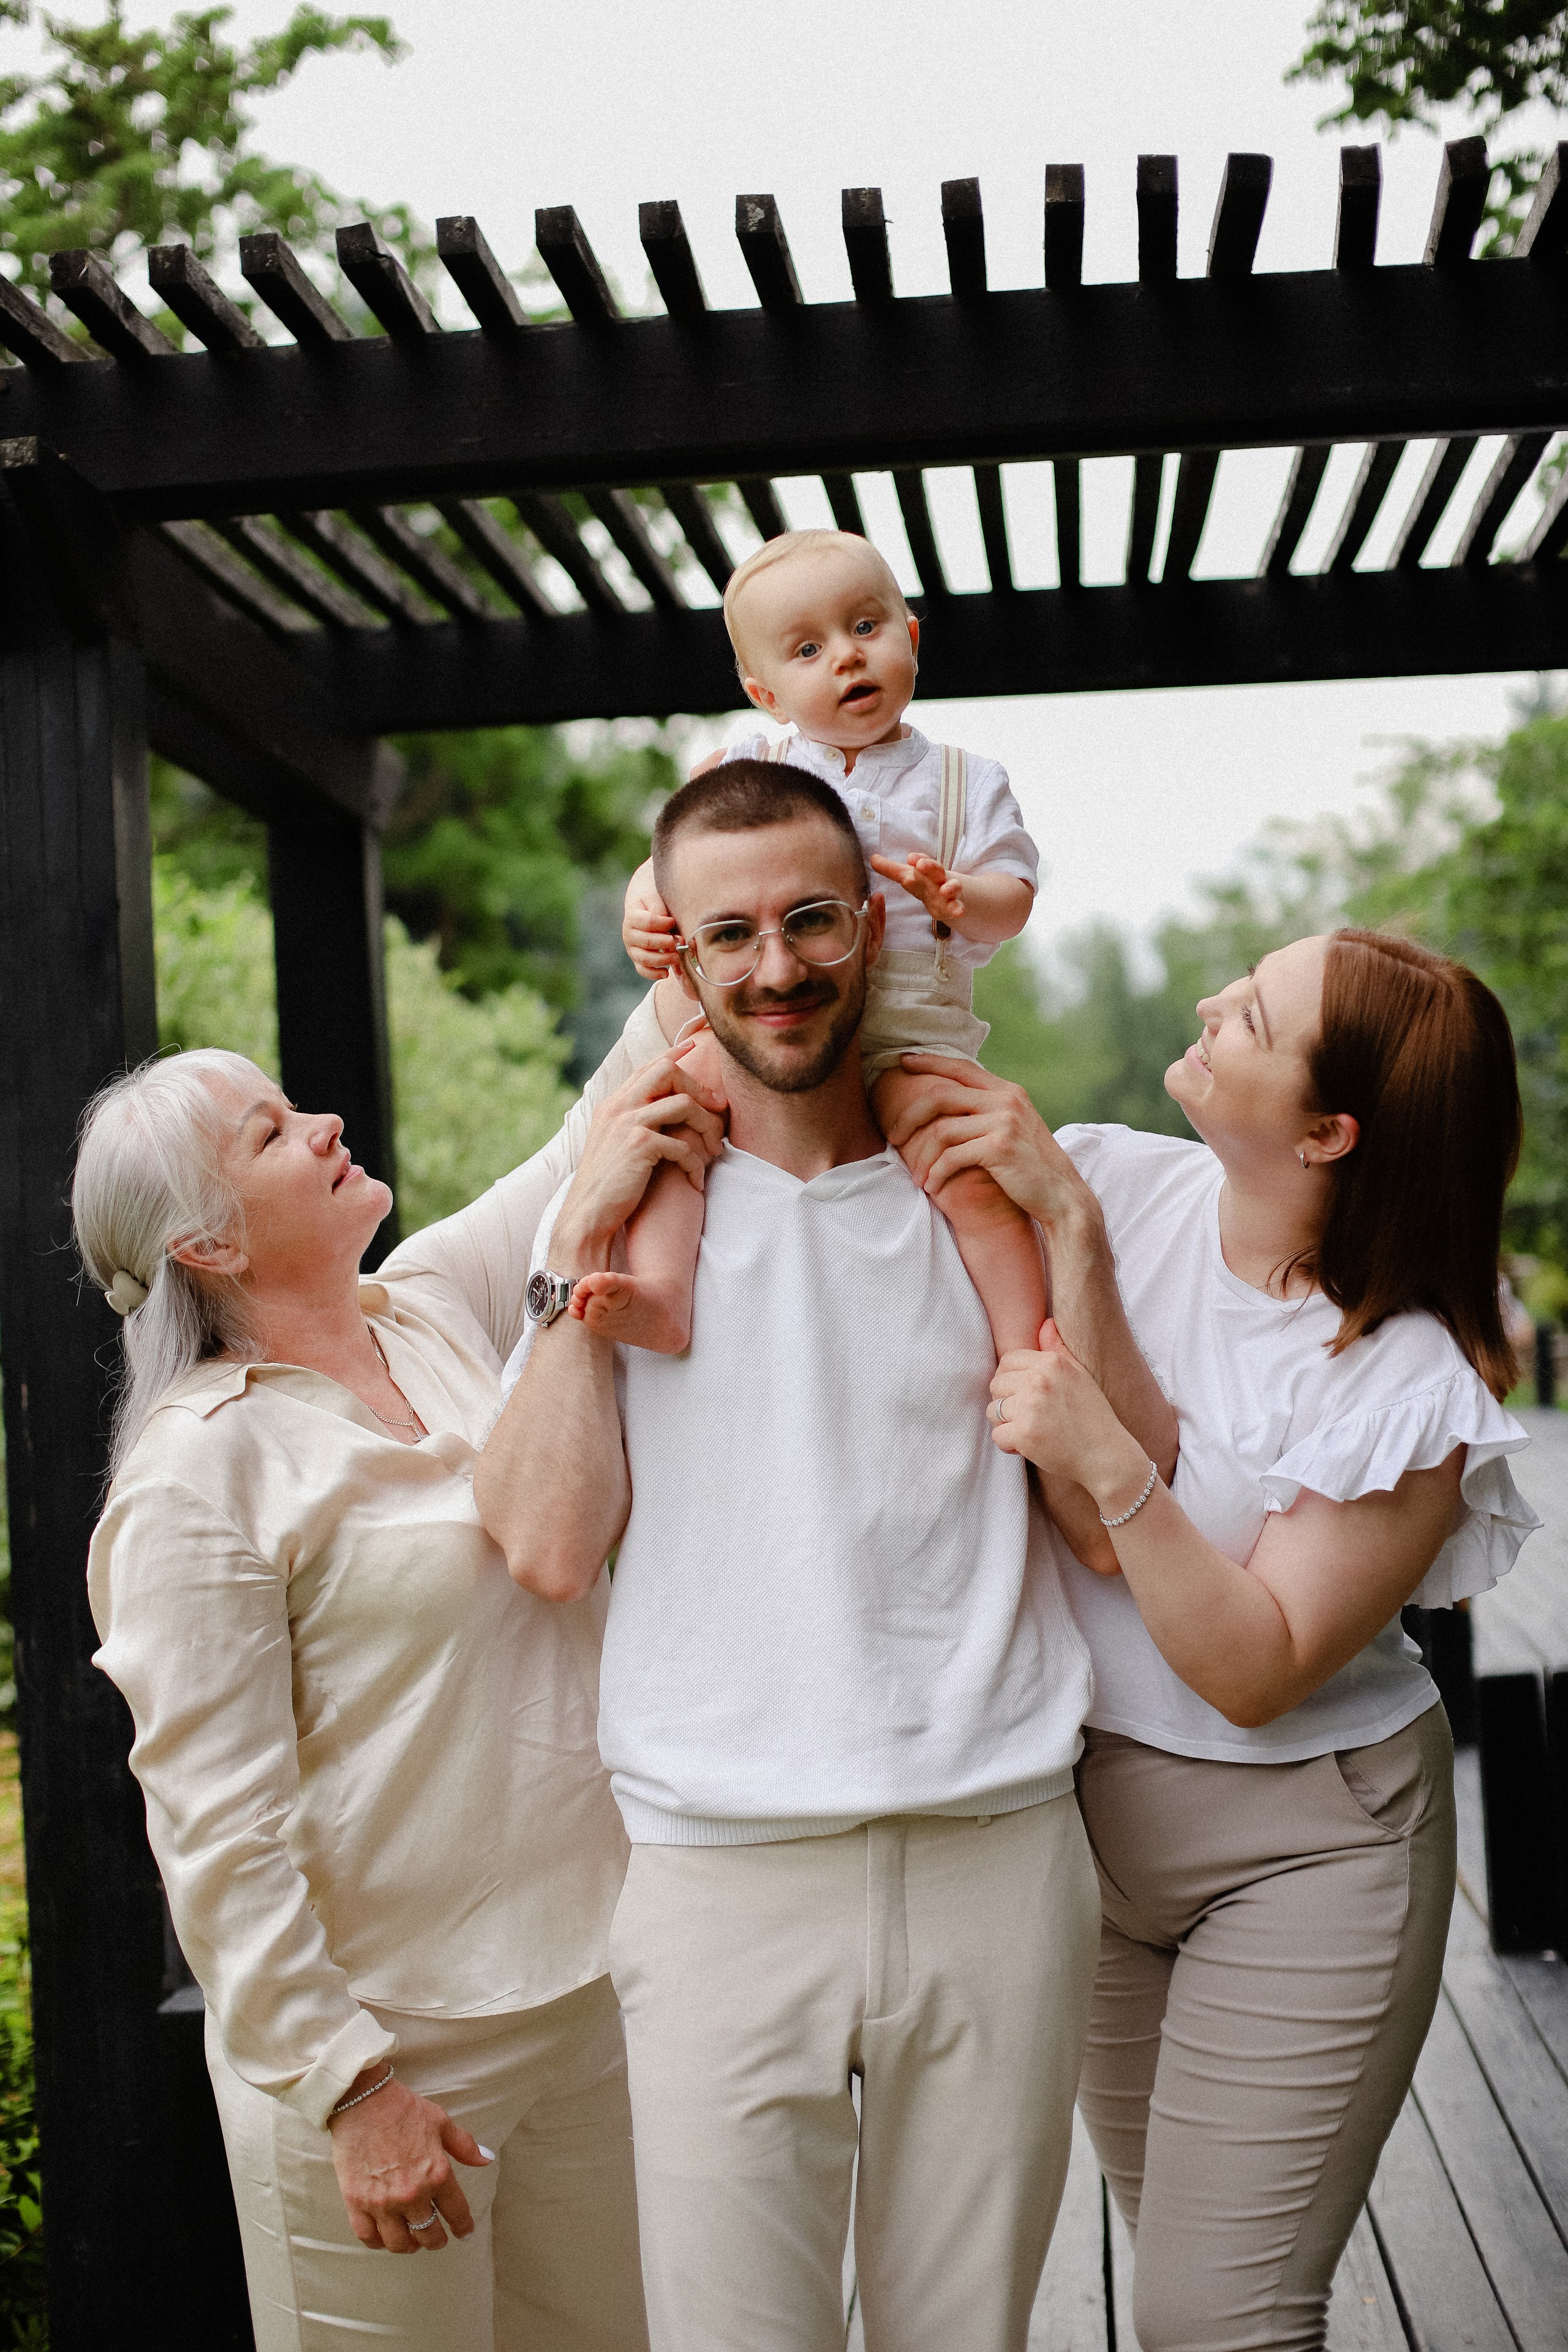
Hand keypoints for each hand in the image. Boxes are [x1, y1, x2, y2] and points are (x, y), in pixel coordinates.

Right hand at [329, 2071, 491, 2252]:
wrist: (364, 2101)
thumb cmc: (404, 2109)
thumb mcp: (441, 2122)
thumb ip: (465, 2146)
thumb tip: (487, 2159)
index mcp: (437, 2174)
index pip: (456, 2212)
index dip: (463, 2227)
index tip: (464, 2233)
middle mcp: (412, 2194)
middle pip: (428, 2235)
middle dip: (436, 2240)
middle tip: (436, 2239)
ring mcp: (383, 2201)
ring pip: (399, 2243)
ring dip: (408, 2245)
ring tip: (411, 2240)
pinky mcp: (357, 2202)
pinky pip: (368, 2236)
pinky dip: (377, 2242)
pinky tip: (383, 2237)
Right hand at [551, 1047, 726, 1268]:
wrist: (586, 1216)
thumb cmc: (606, 1187)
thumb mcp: (615, 1146)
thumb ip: (633, 1123)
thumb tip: (663, 1112)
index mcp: (612, 1104)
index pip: (647, 1067)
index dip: (674, 1054)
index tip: (693, 1047)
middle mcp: (618, 1107)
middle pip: (667, 1072)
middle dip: (699, 1087)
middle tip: (718, 1109)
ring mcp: (627, 1123)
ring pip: (684, 1104)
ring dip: (708, 1127)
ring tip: (714, 1151)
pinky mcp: (639, 1145)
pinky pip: (683, 1144)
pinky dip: (696, 1164)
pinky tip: (696, 1182)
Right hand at [623, 861, 680, 979]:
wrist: (642, 904)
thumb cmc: (651, 899)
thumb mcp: (653, 895)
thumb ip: (658, 906)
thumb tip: (664, 920)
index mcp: (632, 917)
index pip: (648, 923)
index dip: (662, 924)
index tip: (673, 922)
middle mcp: (628, 934)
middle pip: (647, 942)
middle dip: (666, 943)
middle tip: (680, 942)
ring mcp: (632, 948)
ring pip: (644, 958)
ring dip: (662, 959)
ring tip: (677, 956)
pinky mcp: (637, 958)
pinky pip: (642, 970)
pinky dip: (653, 974)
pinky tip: (666, 973)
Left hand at [869, 852, 964, 927]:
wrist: (946, 894)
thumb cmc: (923, 882)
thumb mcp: (907, 876)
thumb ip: (890, 869)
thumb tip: (872, 858)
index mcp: (925, 870)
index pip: (922, 861)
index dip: (917, 859)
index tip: (910, 858)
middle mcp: (938, 877)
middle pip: (936, 869)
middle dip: (930, 866)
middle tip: (921, 865)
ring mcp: (948, 891)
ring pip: (951, 887)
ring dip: (949, 887)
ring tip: (944, 891)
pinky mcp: (953, 905)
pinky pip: (957, 906)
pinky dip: (958, 908)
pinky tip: (958, 912)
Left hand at [881, 1055, 1097, 1234]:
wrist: (1062, 1196)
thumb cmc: (1032, 1168)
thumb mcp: (1014, 1129)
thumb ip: (989, 1111)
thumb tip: (953, 1102)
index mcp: (1008, 1092)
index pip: (961, 1067)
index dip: (929, 1062)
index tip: (902, 1063)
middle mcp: (1007, 1100)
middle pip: (941, 1096)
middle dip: (909, 1117)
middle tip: (893, 1137)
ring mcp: (1004, 1122)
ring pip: (942, 1130)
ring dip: (922, 1157)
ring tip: (917, 1177)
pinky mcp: (999, 1147)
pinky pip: (952, 1157)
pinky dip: (936, 1174)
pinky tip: (932, 1186)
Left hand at [988, 1322, 1148, 1511]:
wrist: (1106, 1454)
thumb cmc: (1093, 1415)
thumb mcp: (1080, 1375)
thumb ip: (1058, 1349)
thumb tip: (1046, 1322)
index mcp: (1051, 1363)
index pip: (1007, 1361)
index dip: (1010, 1380)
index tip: (1023, 1395)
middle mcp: (1039, 1380)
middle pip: (996, 1385)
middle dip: (1006, 1402)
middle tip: (1028, 1416)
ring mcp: (1030, 1407)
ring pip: (992, 1411)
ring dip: (1006, 1424)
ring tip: (1029, 1430)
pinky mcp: (1025, 1434)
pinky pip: (997, 1436)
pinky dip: (1009, 1445)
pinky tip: (1028, 1446)